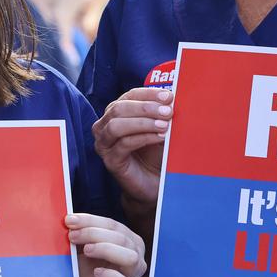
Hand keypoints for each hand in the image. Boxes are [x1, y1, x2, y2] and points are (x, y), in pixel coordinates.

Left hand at [67, 213, 145, 276]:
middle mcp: (134, 255)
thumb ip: (78, 234)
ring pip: (131, 258)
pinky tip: (97, 272)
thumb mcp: (80, 249)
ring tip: (87, 251)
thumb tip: (67, 220)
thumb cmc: (84, 270)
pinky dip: (112, 276)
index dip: (91, 220)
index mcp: (126, 239)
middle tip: (72, 236)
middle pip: (121, 238)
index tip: (70, 221)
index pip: (112, 225)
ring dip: (107, 250)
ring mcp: (132, 275)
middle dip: (94, 233)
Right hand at [92, 87, 172, 207]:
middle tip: (168, 111)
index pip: (129, 96)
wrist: (154, 182)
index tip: (168, 96)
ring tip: (164, 125)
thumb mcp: (160, 128)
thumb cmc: (155, 152)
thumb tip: (172, 97)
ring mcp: (104, 144)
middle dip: (146, 108)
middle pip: (119, 108)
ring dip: (143, 122)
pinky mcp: (110, 161)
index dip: (148, 94)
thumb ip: (162, 113)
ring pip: (117, 125)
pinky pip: (124, 144)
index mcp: (116, 112)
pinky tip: (159, 137)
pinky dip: (143, 138)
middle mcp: (104, 126)